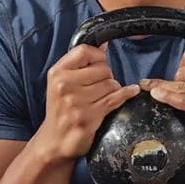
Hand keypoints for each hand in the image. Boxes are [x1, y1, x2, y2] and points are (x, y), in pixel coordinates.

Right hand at [40, 44, 140, 159]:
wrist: (54, 140)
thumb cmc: (60, 109)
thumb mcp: (60, 82)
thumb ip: (79, 63)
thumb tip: (104, 43)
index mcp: (57, 73)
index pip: (84, 51)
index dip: (97, 56)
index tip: (99, 64)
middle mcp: (64, 86)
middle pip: (102, 68)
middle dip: (106, 76)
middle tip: (99, 86)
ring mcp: (76, 102)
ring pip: (111, 84)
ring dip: (113, 89)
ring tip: (102, 96)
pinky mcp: (89, 117)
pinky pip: (115, 98)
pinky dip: (126, 94)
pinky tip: (130, 92)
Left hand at [141, 48, 184, 155]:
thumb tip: (180, 66)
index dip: (183, 67)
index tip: (183, 78)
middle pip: (182, 70)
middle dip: (178, 81)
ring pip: (178, 84)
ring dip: (165, 89)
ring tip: (157, 91)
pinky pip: (179, 97)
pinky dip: (164, 95)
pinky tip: (155, 93)